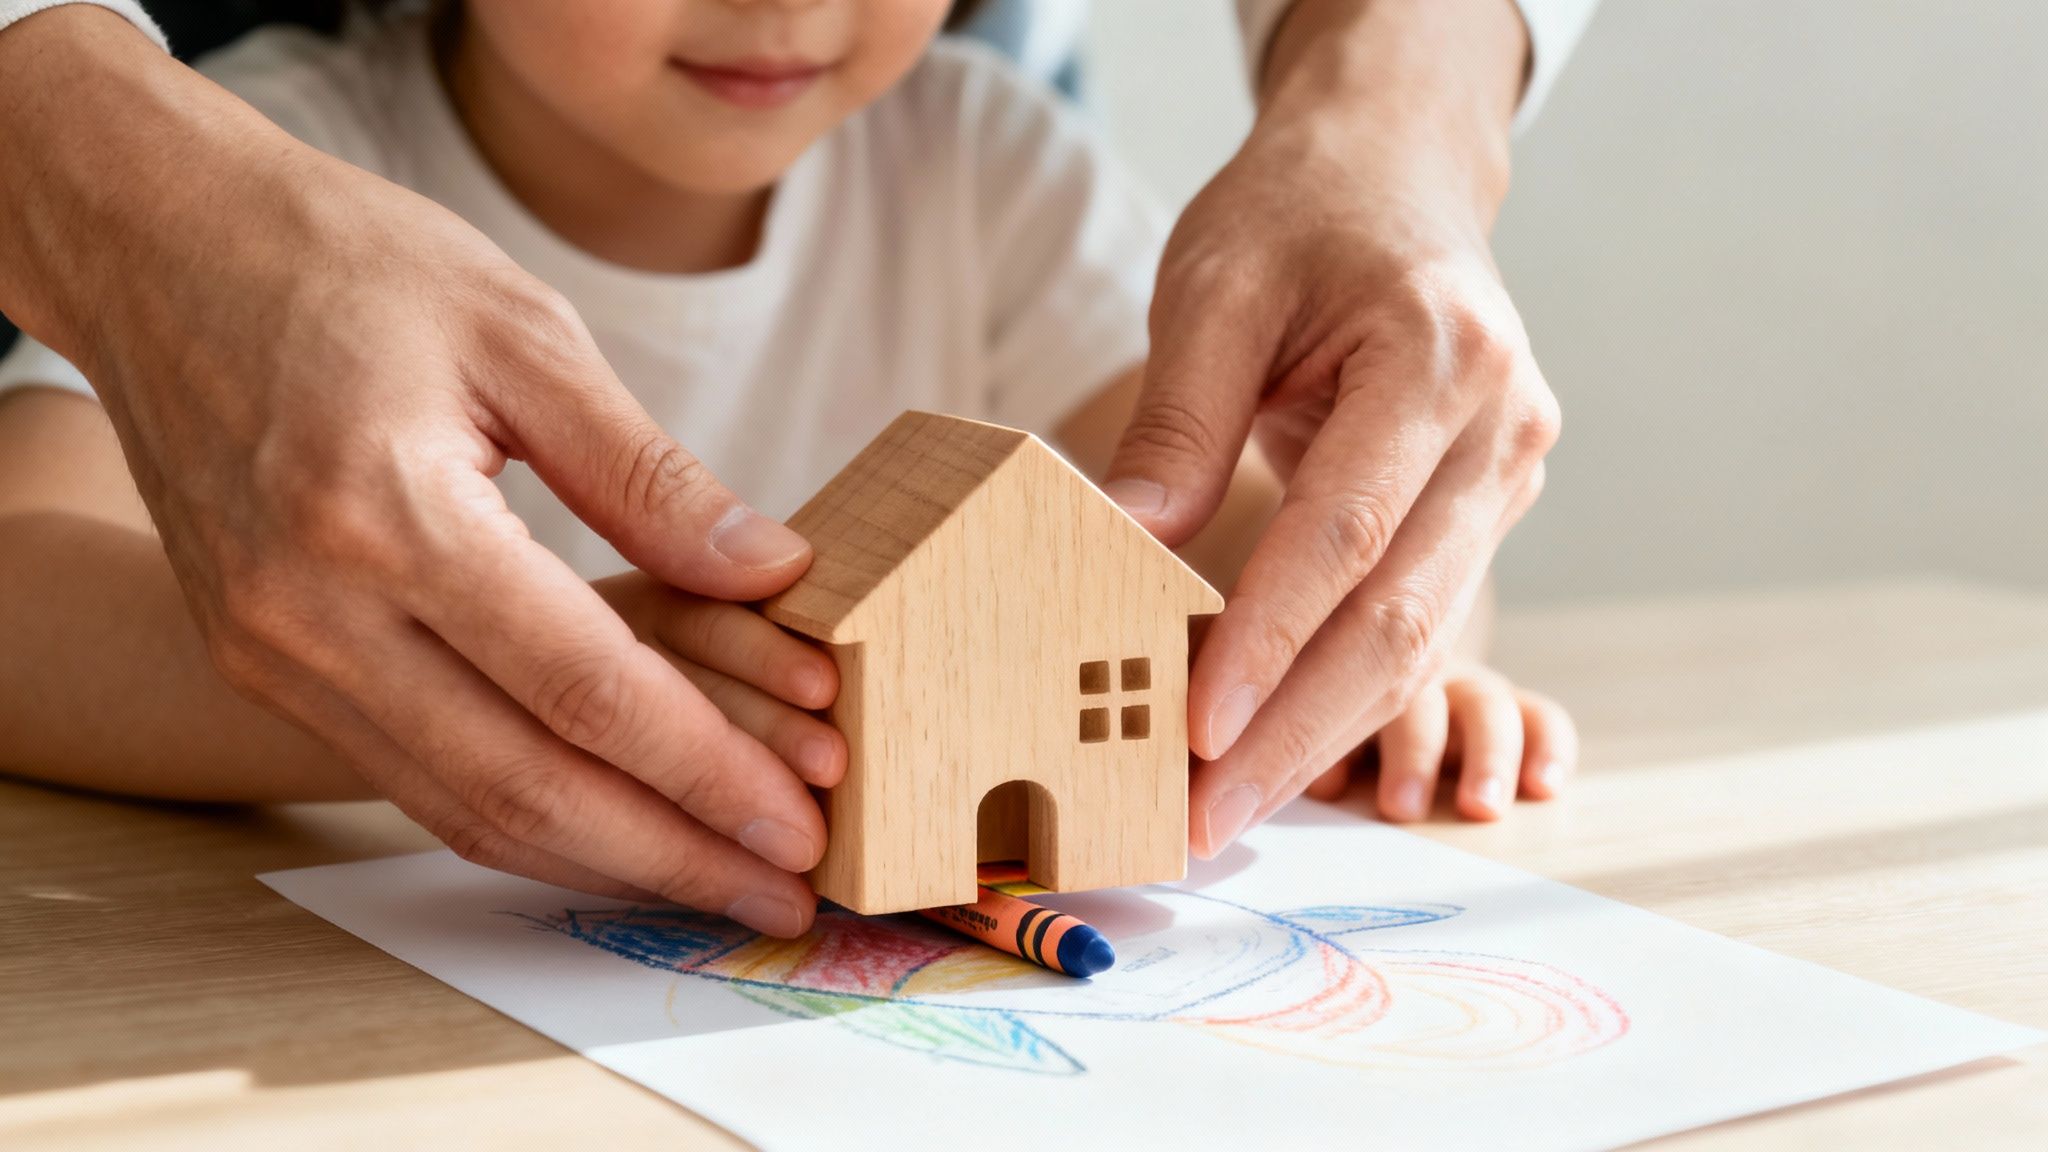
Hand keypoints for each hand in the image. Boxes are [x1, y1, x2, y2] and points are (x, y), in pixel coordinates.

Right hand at [0, 11, 827, 934]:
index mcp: (388, 515)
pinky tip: (607, 835)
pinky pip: (410, 780)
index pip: (583, 688)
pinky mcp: (263, 664)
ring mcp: (275, 652)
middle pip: (526, 785)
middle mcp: (314, 612)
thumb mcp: (524, 333)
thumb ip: (647, 474)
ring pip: (461, 810)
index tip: (800, 816)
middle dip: (673, 853)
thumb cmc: (344, 263)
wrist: (160, 247)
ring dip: (603, 862)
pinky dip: (520, 823)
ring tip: (718, 886)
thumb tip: (769, 571)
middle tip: (785, 892)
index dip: (704, 767)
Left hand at [1100, 0, 1556, 856]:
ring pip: (1419, 639)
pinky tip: (1277, 745)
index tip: (1195, 730)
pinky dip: (1346, 691)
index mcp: (1441, 355)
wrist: (1396, 176)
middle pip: (1399, 614)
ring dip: (1322, 734)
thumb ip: (1176, 419)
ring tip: (1225, 806)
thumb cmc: (1298, 218)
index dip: (1271, 640)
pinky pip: (1419, 619)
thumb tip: (1122, 549)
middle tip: (1205, 818)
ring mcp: (1507, 474)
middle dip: (1297, 730)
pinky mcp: (1487, 507)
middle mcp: (1499, 425)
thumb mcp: (1213, 286)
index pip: (1347, 530)